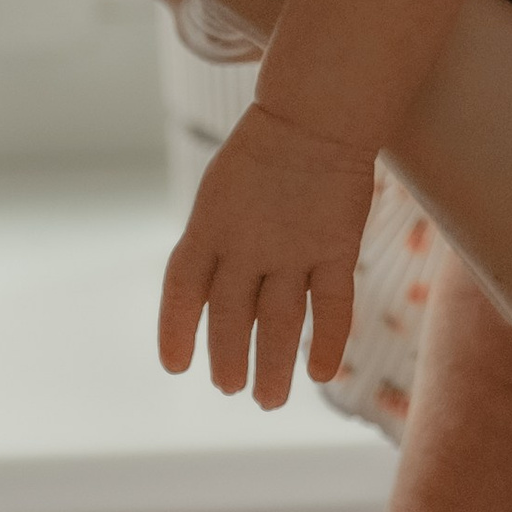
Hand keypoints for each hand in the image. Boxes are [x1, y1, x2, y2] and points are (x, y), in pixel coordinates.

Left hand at [158, 104, 376, 407]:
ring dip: (271, 366)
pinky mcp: (335, 246)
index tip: (176, 366)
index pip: (182, 288)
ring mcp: (292, 247)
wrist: (318, 111)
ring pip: (278, 322)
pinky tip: (321, 374)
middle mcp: (245, 242)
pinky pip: (331, 304)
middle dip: (227, 358)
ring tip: (267, 400)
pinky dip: (328, 341)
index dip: (176, 329)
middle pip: (230, 316)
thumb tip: (209, 294)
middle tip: (230, 388)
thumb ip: (217, 242)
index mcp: (208, 224)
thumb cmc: (266, 151)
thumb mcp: (222, 192)